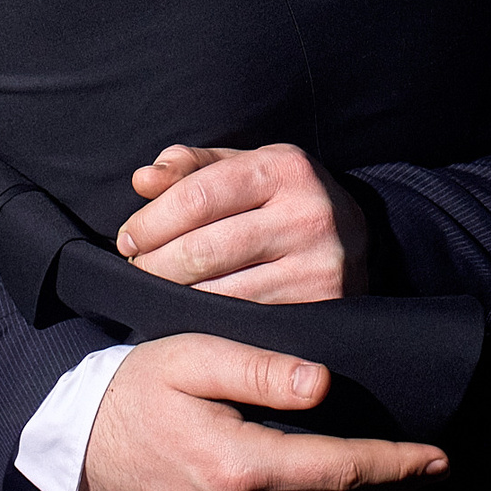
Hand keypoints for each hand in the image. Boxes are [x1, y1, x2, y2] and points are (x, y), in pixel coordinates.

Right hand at [82, 334, 445, 490]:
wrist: (81, 440)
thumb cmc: (140, 387)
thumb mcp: (193, 358)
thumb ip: (258, 369)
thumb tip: (322, 383)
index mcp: (237, 464)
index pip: (338, 467)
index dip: (394, 463)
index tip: (436, 455)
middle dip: (388, 490)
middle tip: (430, 469)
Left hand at [118, 144, 367, 302]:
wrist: (361, 239)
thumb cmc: (284, 199)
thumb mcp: (247, 167)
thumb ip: (192, 168)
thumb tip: (143, 180)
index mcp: (284, 168)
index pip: (199, 195)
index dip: (152, 221)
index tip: (128, 238)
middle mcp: (307, 214)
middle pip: (204, 249)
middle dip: (155, 264)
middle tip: (136, 269)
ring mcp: (318, 266)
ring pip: (221, 293)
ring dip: (175, 297)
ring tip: (158, 290)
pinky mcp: (322, 308)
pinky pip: (246, 322)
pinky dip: (209, 321)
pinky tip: (192, 313)